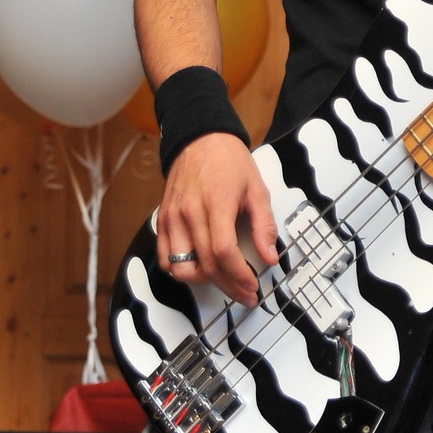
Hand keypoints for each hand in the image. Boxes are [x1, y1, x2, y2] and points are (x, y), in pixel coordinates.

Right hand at [156, 132, 278, 307]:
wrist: (200, 139)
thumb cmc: (229, 161)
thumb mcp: (257, 189)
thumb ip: (264, 225)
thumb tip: (269, 256)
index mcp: (216, 203)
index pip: (224, 252)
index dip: (239, 275)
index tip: (253, 285)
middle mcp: (189, 213)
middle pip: (206, 265)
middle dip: (228, 286)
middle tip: (246, 293)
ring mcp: (173, 218)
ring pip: (180, 267)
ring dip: (203, 281)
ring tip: (223, 280)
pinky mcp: (163, 220)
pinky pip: (165, 257)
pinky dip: (180, 269)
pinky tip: (200, 268)